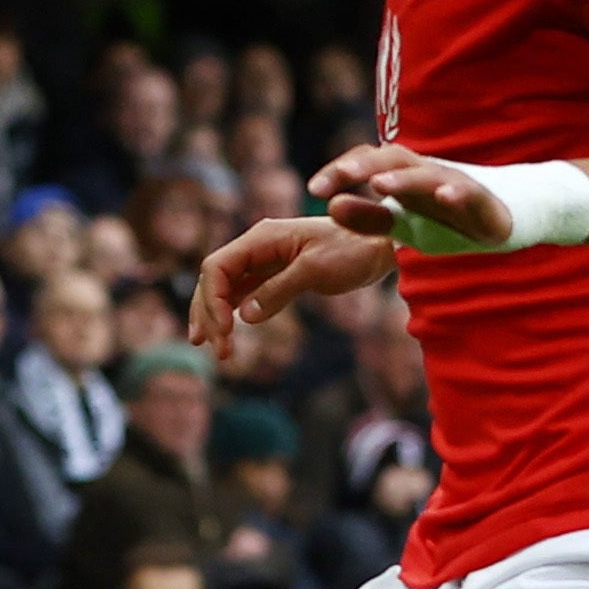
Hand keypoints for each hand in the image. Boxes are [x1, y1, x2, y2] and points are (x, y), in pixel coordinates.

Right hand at [190, 217, 392, 350]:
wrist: (379, 245)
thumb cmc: (352, 250)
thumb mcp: (316, 270)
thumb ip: (278, 290)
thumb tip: (243, 316)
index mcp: (262, 238)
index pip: (217, 266)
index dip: (212, 299)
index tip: (224, 330)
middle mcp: (257, 247)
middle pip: (215, 279)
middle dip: (209, 314)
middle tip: (219, 350)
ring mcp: (263, 261)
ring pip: (224, 289)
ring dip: (216, 317)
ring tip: (216, 350)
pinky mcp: (274, 274)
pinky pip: (242, 294)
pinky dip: (232, 314)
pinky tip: (228, 334)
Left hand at [308, 142, 513, 249]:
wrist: (512, 215)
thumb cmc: (450, 220)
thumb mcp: (405, 226)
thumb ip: (368, 219)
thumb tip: (329, 207)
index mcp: (406, 176)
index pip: (370, 163)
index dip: (342, 170)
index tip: (314, 188)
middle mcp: (429, 174)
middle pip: (394, 161)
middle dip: (365, 166)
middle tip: (340, 177)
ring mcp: (458, 186)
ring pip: (429, 176)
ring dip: (405, 179)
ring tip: (381, 185)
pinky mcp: (486, 204)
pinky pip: (471, 195)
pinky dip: (458, 194)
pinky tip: (444, 197)